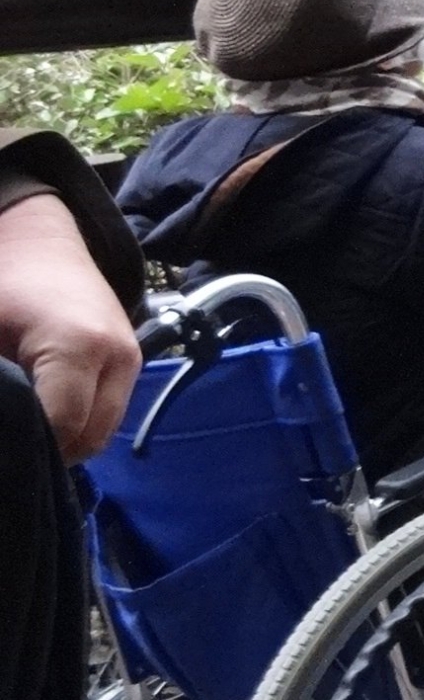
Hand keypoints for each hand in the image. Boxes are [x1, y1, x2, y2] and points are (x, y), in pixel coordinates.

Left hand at [0, 192, 141, 461]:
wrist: (44, 248)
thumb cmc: (5, 288)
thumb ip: (0, 387)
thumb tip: (4, 429)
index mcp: (78, 345)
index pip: (63, 425)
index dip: (31, 446)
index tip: (5, 446)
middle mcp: (117, 356)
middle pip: (91, 436)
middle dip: (51, 451)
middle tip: (14, 446)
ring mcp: (131, 359)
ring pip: (103, 431)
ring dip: (68, 440)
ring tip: (31, 431)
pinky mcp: (134, 360)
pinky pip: (109, 413)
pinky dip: (81, 424)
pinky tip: (49, 414)